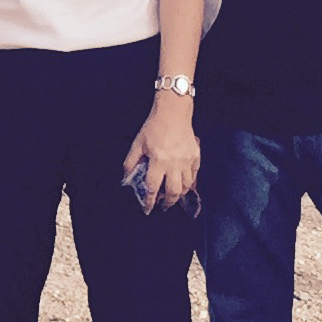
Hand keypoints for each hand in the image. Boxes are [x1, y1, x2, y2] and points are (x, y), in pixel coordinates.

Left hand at [121, 92, 199, 211]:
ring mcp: (187, 161)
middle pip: (173, 192)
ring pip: (186, 186)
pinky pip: (194, 176)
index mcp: (158, 161)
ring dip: (179, 195)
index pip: (153, 188)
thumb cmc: (154, 127)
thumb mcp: (137, 143)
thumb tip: (126, 178)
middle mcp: (174, 164)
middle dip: (167, 203)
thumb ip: (130, 162)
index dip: (149, 201)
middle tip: (162, 206)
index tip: (147, 209)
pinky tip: (183, 184)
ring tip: (172, 196)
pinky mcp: (196, 156)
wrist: (173, 112)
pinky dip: (189, 183)